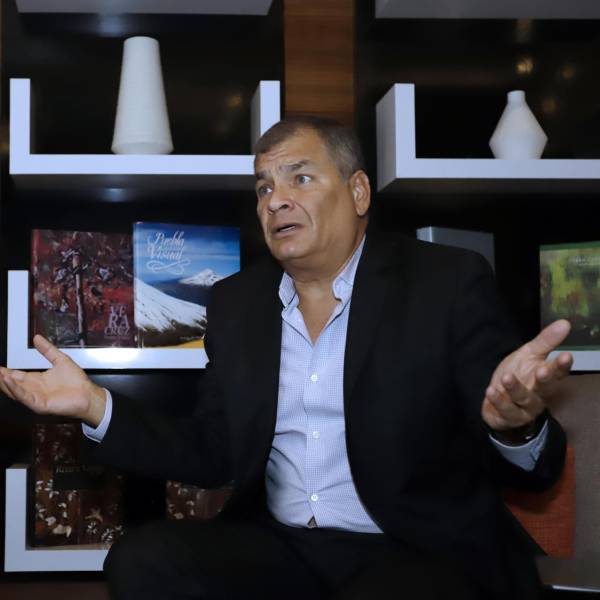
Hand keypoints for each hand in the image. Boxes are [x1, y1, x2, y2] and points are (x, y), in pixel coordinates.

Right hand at [0, 335, 105, 426]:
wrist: (88, 394)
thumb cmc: (77, 381)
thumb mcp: (60, 360)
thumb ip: (47, 350)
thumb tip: (37, 338)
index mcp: (36, 380)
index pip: (15, 375)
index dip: (4, 371)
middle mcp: (33, 389)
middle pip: (11, 383)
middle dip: (1, 378)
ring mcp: (35, 398)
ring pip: (15, 390)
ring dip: (5, 382)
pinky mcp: (40, 404)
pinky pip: (26, 397)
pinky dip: (17, 389)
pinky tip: (10, 381)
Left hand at [482, 319, 572, 433]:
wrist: (498, 399)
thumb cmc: (518, 374)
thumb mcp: (528, 354)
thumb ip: (545, 341)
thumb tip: (564, 322)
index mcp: (546, 378)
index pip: (558, 372)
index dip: (562, 365)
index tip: (566, 355)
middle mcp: (539, 394)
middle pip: (545, 388)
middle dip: (545, 380)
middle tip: (542, 370)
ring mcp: (525, 408)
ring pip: (524, 399)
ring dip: (515, 389)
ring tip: (506, 377)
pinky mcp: (509, 417)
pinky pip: (505, 410)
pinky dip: (498, 401)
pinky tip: (490, 391)